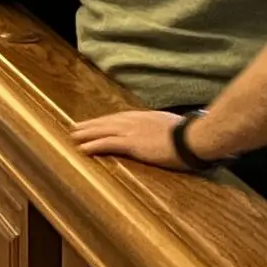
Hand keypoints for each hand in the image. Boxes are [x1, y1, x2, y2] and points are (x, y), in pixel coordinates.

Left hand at [71, 109, 188, 168]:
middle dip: (90, 125)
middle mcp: (134, 121)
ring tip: (73, 136)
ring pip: (102, 131)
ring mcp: (131, 131)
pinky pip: (107, 143)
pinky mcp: (132, 143)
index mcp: (144, 117)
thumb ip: (162, 127)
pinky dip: (93, 145)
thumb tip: (163, 131)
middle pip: (106, 122)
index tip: (95, 122)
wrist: (193, 138)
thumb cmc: (189, 134)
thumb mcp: (171, 126)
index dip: (105, 121)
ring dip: (86, 134)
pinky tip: (82, 148)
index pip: (119, 118)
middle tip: (75, 127)